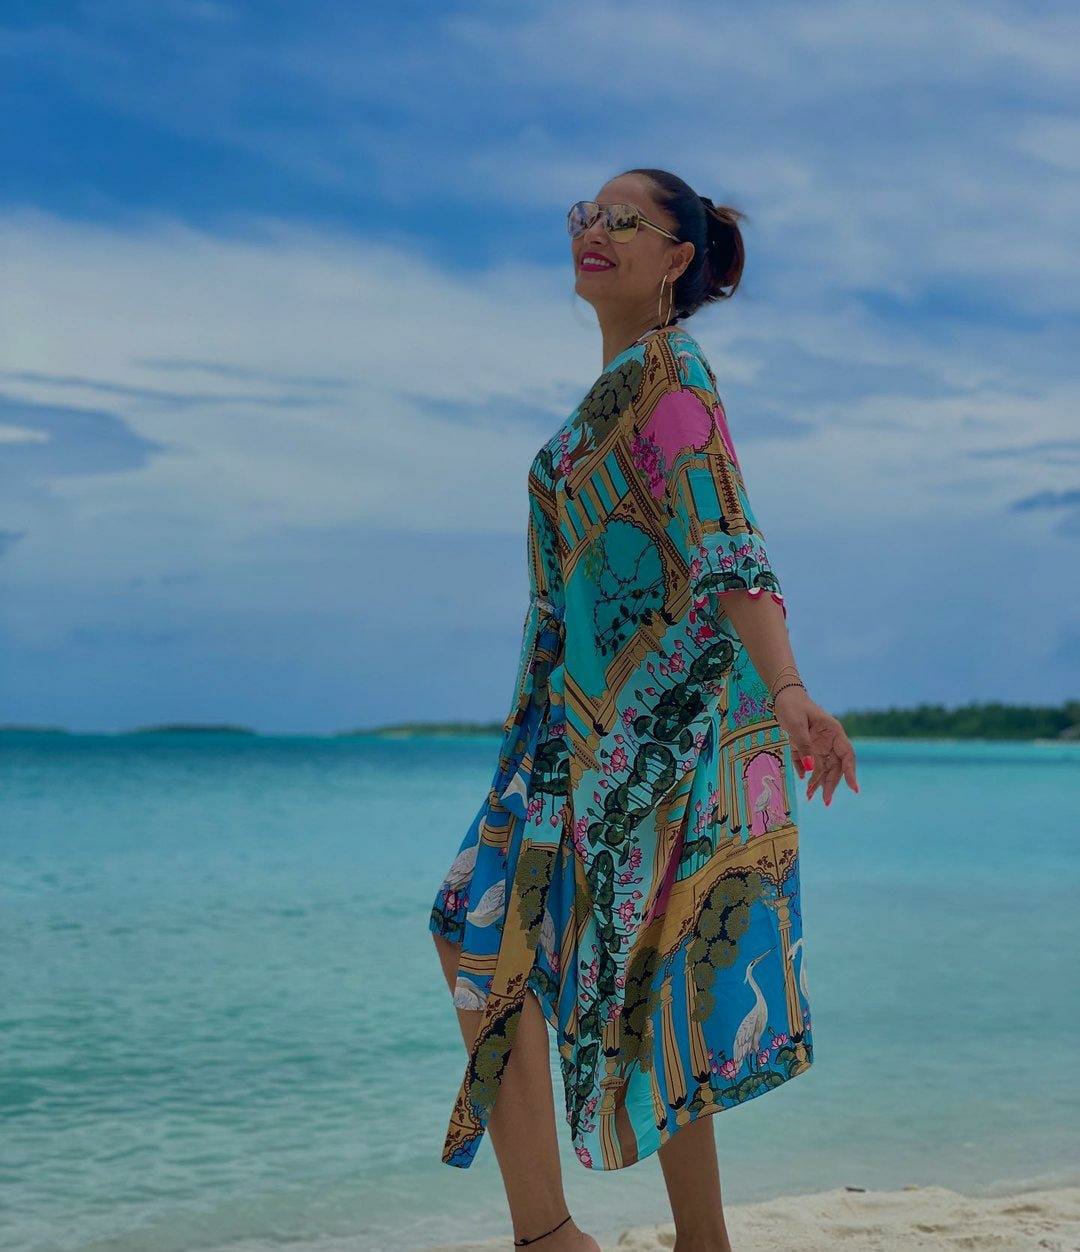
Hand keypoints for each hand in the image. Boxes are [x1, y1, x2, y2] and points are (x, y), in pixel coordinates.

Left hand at [771, 687, 858, 805]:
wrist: (783, 696)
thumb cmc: (792, 706)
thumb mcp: (796, 725)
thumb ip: (804, 745)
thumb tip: (810, 769)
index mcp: (834, 732)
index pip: (847, 755)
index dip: (851, 772)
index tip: (853, 788)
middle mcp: (829, 741)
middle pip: (835, 766)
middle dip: (831, 784)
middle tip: (825, 801)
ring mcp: (819, 745)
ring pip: (823, 768)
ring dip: (818, 782)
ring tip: (810, 797)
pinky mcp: (807, 747)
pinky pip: (809, 764)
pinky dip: (806, 774)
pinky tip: (804, 783)